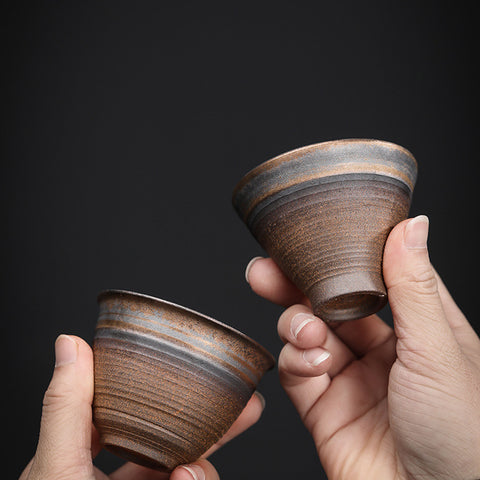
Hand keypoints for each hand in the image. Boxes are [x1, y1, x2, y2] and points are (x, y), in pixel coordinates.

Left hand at [20, 335, 264, 479]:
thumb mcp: (58, 470)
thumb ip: (67, 409)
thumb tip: (69, 343)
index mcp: (83, 458)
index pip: (128, 409)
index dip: (159, 384)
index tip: (189, 369)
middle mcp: (116, 479)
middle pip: (169, 439)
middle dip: (208, 423)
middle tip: (244, 408)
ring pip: (186, 471)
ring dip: (202, 469)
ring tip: (194, 472)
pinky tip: (192, 478)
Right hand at [246, 215, 479, 479]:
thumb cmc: (464, 434)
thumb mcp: (438, 349)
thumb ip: (413, 285)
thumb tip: (412, 223)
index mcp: (417, 327)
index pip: (373, 276)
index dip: (342, 254)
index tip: (312, 235)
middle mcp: (381, 349)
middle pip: (329, 302)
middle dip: (296, 285)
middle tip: (265, 271)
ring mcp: (350, 377)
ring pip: (306, 332)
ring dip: (296, 323)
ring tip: (306, 331)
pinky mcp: (323, 407)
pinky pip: (296, 370)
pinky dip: (296, 360)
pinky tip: (311, 363)